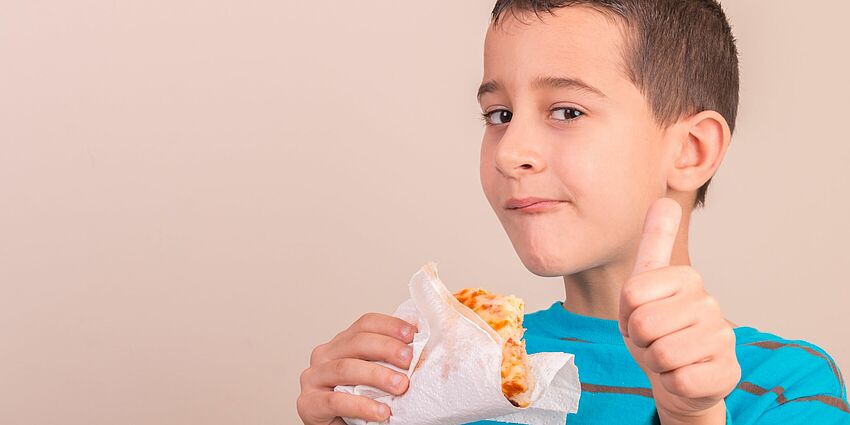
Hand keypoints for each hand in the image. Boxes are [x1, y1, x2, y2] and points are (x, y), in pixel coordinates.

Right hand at [297, 313, 416, 424]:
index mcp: (342, 343)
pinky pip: (336, 401)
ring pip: (346, 368)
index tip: (412, 334)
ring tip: (401, 386)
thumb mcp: (374, 376)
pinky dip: (362, 405)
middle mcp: (324, 355)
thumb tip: (421, 349)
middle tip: (410, 361)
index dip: (390, 325)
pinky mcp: (309, 403)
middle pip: (356, 342)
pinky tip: (381, 412)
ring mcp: (313, 378)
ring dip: (377, 375)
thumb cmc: (359, 401)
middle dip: (386, 348)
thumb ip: (387, 361)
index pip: (365, 324)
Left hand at [618, 198, 740, 423]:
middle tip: (653, 339)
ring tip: (667, 356)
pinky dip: (672, 382)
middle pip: (644, 324)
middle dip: (639, 340)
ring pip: (662, 354)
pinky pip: (679, 380)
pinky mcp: (727, 373)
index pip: (630, 293)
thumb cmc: (657, 327)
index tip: (639, 314)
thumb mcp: (646, 283)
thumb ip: (655, 242)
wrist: (678, 374)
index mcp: (686, 277)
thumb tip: (664, 200)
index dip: (625, 313)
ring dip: (655, 362)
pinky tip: (684, 374)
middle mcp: (709, 302)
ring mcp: (722, 338)